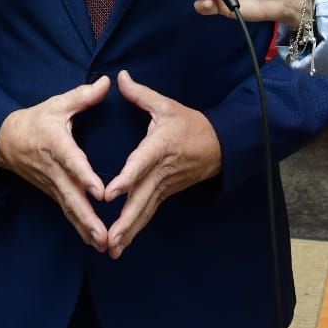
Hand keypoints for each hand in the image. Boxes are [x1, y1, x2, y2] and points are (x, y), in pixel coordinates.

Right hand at [0, 77, 112, 250]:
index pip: (72, 162)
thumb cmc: (35, 120)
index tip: (100, 191)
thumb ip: (83, 96)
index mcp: (56, 145)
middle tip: (104, 234)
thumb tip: (107, 83)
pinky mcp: (52, 192)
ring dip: (85, 228)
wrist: (5, 140)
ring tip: (102, 244)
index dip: (85, 177)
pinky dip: (79, 227)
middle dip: (88, 217)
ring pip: (69, 209)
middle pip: (71, 196)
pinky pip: (67, 211)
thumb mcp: (57, 104)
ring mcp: (52, 184)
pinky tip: (93, 240)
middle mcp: (54, 169)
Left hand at [103, 70, 221, 259]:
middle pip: (142, 199)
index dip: (127, 179)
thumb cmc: (189, 124)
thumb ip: (140, 94)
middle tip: (109, 238)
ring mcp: (164, 186)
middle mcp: (161, 171)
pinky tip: (121, 244)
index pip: (141, 165)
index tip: (110, 194)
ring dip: (129, 231)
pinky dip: (136, 229)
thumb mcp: (166, 105)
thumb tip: (119, 77)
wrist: (219, 145)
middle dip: (125, 220)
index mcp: (159, 147)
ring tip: (111, 250)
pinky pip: (148, 213)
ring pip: (145, 211)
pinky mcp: (165, 194)